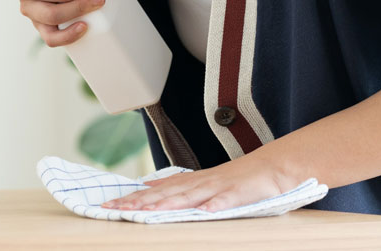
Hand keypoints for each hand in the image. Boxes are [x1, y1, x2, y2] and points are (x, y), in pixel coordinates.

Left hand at [101, 153, 290, 212]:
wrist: (272, 167)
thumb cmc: (236, 178)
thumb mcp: (201, 182)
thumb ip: (176, 186)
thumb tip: (147, 187)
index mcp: (190, 182)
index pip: (156, 191)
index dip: (132, 198)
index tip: (108, 206)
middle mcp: (200, 183)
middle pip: (165, 194)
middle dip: (140, 202)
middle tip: (115, 210)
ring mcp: (219, 187)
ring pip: (189, 196)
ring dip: (167, 204)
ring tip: (147, 212)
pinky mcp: (239, 193)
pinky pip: (226, 201)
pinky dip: (215, 205)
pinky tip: (204, 212)